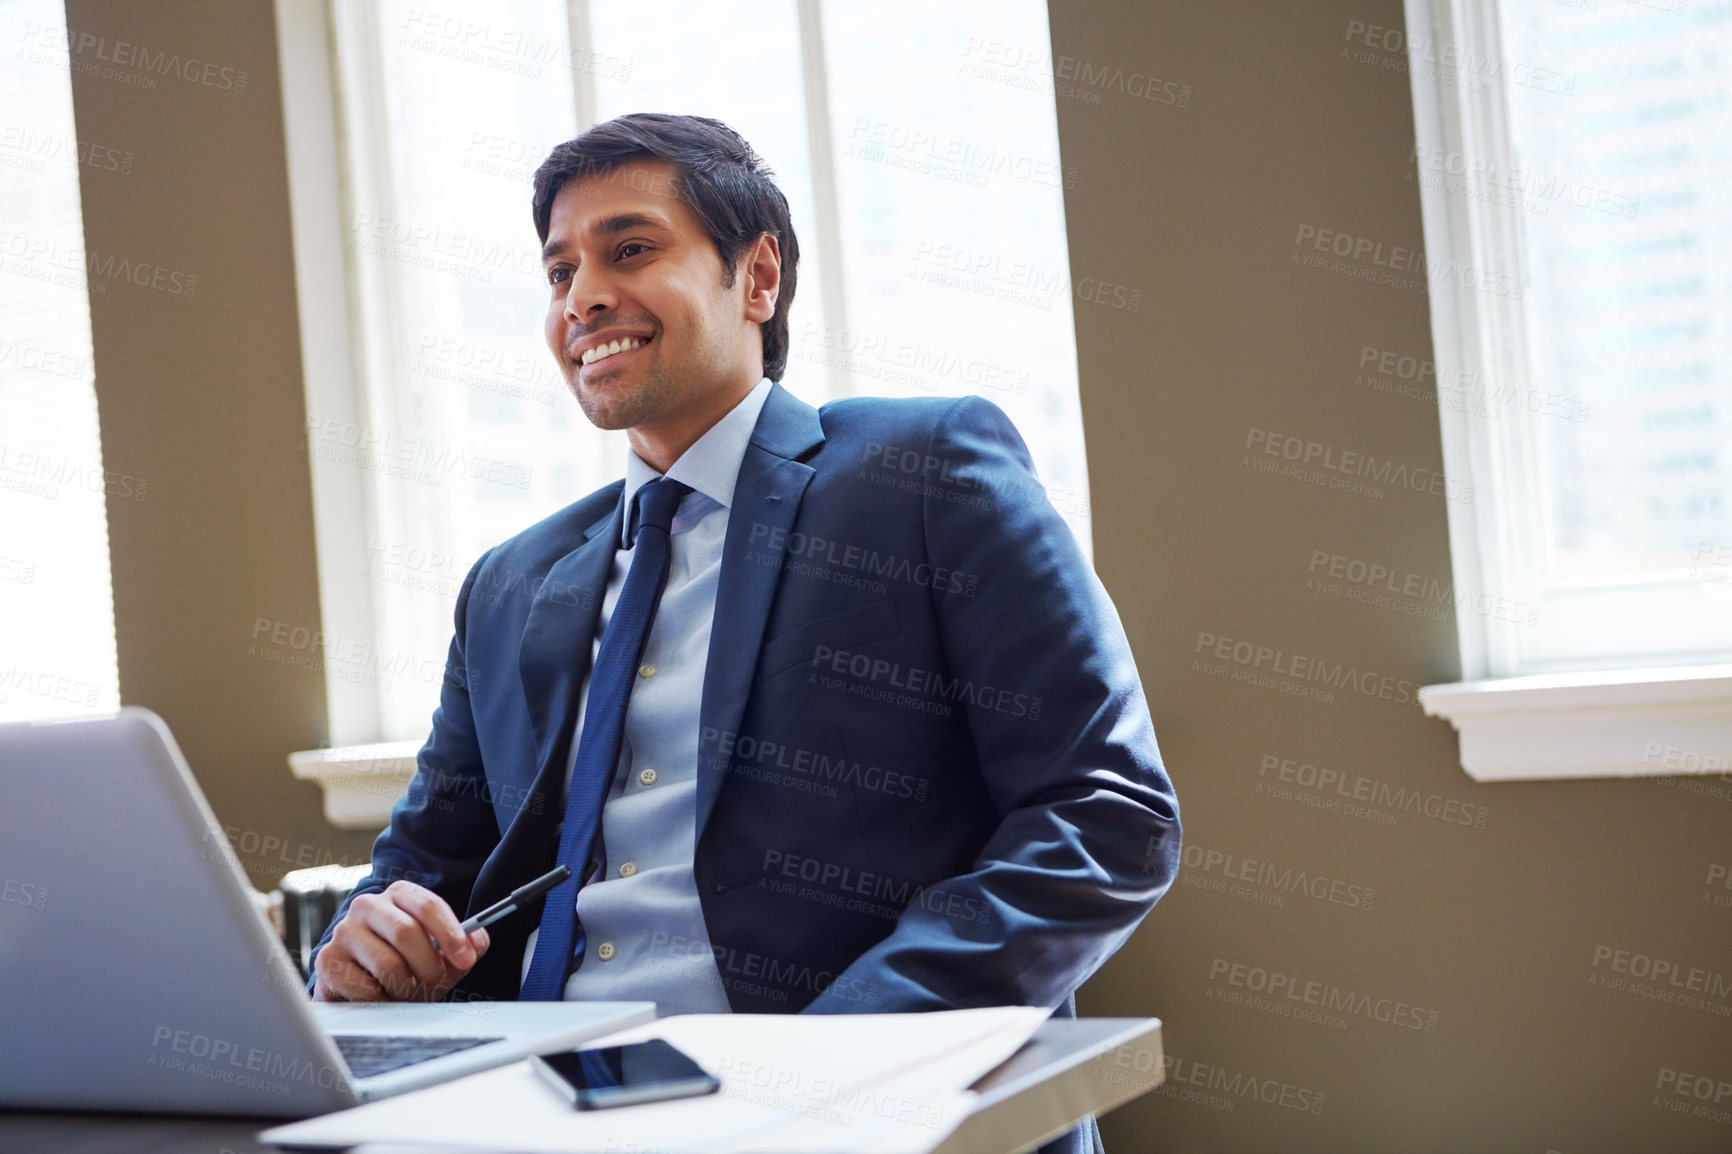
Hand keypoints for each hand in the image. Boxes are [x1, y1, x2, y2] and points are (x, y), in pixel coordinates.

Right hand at [312, 881, 489, 1001]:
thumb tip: (476, 942)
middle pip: (407, 932)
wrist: (360, 987)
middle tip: (434, 984)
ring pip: (388, 963)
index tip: (466, 959)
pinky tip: (381, 996)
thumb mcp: (440, 954)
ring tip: (406, 992)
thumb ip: (464, 946)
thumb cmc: (404, 965)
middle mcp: (368, 905)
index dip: (450, 934)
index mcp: (399, 894)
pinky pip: (365, 987)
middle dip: (428, 967)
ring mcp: (344, 931)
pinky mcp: (327, 960)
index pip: (428, 905)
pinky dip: (381, 1000)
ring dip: (405, 987)